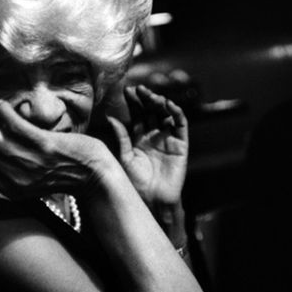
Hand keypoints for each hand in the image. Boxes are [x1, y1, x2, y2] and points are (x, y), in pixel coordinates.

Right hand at [0, 100, 115, 198]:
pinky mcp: (46, 146)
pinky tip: (3, 105)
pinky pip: (15, 125)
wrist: (95, 177)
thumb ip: (11, 177)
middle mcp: (19, 179)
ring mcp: (32, 163)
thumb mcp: (33, 186)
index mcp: (12, 190)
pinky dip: (4, 111)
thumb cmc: (65, 176)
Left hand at [107, 86, 188, 205]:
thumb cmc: (136, 184)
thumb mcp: (125, 158)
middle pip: (151, 111)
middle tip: (139, 90)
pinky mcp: (181, 145)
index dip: (133, 102)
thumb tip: (110, 117)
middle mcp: (154, 136)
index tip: (127, 90)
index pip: (137, 115)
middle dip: (146, 99)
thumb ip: (121, 137)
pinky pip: (181, 125)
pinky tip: (169, 105)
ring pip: (165, 115)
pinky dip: (177, 113)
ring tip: (152, 96)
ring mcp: (168, 139)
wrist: (153, 201)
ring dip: (160, 103)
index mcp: (139, 138)